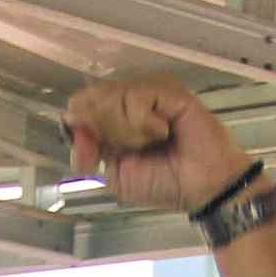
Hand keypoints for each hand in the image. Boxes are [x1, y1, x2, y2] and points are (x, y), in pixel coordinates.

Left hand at [65, 71, 251, 215]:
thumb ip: (88, 152)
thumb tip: (72, 125)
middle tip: (133, 147)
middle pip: (92, 97)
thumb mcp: (115, 176)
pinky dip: (143, 121)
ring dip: (126, 127)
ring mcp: (150, 92)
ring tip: (151, 141)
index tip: (91, 152)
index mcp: (115, 119)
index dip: (81, 127)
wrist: (203, 187)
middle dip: (106, 129)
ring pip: (113, 95)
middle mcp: (130, 101)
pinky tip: (163, 131)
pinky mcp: (167, 90)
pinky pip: (136, 97)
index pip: (80, 106)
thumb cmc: (166, 183)